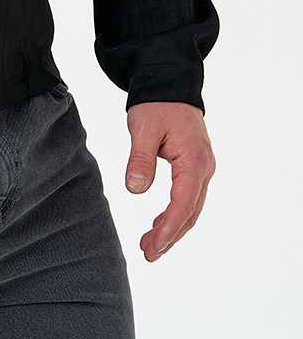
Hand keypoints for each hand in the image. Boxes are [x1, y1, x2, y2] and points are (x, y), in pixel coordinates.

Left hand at [125, 101, 215, 261]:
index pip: (183, 204)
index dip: (169, 228)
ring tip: (149, 245)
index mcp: (194, 160)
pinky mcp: (194, 166)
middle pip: (190, 211)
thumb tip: (135, 189)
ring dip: (172, 228)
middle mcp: (203, 167)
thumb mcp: (143, 128)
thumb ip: (140, 159)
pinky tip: (159, 224)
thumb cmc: (157, 103)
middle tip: (149, 254)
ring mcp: (202, 167)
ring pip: (190, 207)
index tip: (154, 247)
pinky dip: (175, 213)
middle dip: (170, 236)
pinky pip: (188, 196)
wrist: (170, 83)